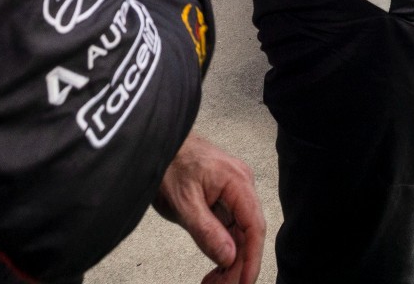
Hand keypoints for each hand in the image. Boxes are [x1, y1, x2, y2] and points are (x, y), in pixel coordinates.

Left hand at [153, 135, 263, 283]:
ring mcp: (233, 192)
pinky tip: (216, 267)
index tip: (244, 282)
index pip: (254, 226)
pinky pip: (230, 228)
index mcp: (237, 181)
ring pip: (240, 234)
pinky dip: (223, 250)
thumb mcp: (183, 201)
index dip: (252, 258)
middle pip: (248, 234)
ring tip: (214, 283)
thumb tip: (228, 257)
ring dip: (230, 261)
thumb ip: (206, 231)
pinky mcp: (223, 198)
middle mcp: (241, 186)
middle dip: (238, 265)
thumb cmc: (170, 161)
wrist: (159, 142)